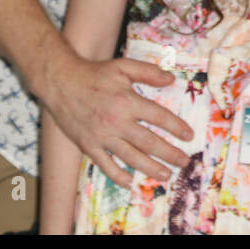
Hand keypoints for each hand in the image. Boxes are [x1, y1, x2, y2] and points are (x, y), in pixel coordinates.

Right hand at [43, 52, 193, 185]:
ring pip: (130, 157)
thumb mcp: (123, 66)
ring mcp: (101, 136)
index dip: (176, 127)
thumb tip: (171, 80)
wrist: (60, 83)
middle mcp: (116, 121)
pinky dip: (117, 175)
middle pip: (148, 142)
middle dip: (169, 154)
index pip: (159, 117)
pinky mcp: (88, 145)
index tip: (189, 136)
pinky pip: (105, 164)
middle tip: (184, 162)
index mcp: (127, 101)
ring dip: (150, 168)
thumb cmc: (95, 74)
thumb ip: (148, 72)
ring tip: (166, 175)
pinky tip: (130, 182)